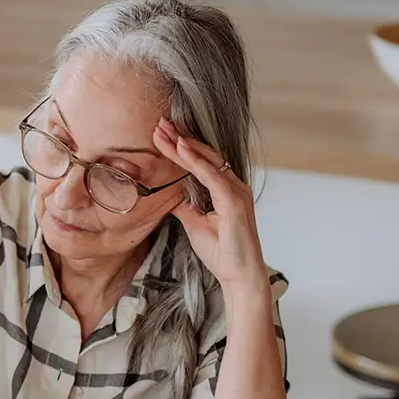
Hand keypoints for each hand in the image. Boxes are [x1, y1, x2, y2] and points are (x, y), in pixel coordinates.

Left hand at [151, 117, 269, 293]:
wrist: (239, 275)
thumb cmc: (221, 252)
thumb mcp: (194, 223)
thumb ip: (185, 205)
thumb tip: (169, 194)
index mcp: (225, 190)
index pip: (201, 161)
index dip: (181, 147)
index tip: (162, 134)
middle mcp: (233, 186)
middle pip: (204, 154)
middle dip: (181, 138)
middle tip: (159, 123)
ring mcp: (236, 191)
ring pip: (207, 160)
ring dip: (183, 143)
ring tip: (164, 130)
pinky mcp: (235, 201)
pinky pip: (211, 175)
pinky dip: (195, 160)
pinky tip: (180, 147)